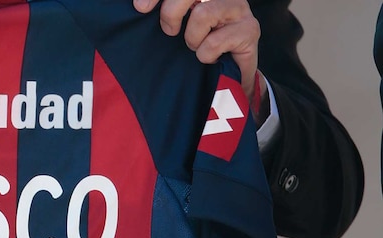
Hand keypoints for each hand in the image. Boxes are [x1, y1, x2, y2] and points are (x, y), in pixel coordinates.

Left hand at [133, 0, 263, 118]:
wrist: (229, 78)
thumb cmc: (198, 49)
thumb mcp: (177, 29)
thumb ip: (165, 14)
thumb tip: (139, 7)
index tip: (140, 8)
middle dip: (171, 12)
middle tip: (169, 31)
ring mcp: (238, 8)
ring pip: (202, 13)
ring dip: (192, 38)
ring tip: (196, 46)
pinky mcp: (250, 29)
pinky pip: (214, 41)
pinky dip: (206, 54)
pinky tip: (211, 57)